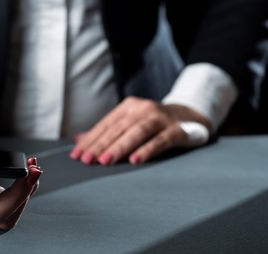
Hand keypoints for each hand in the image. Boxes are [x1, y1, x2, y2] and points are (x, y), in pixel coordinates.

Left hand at [70, 97, 211, 164]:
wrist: (191, 115)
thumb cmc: (153, 123)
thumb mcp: (130, 122)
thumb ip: (106, 132)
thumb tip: (78, 140)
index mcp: (129, 106)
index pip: (106, 124)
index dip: (90, 139)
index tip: (76, 155)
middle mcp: (143, 109)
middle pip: (118, 128)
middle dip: (100, 145)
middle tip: (86, 160)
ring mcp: (161, 118)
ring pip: (136, 132)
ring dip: (119, 147)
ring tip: (105, 161)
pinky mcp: (177, 130)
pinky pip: (160, 141)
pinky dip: (147, 150)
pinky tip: (135, 160)